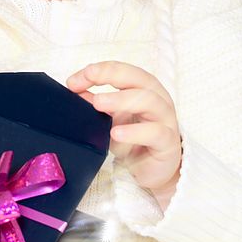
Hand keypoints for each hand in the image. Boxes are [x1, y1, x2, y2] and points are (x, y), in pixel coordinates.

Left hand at [66, 61, 182, 210]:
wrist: (152, 170)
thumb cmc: (133, 139)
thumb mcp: (110, 119)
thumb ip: (96, 104)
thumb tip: (75, 89)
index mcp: (143, 89)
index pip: (123, 71)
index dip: (100, 70)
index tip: (73, 81)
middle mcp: (157, 99)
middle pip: (139, 78)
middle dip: (112, 74)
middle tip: (88, 78)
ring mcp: (165, 120)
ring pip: (150, 101)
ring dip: (122, 99)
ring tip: (98, 103)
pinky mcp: (168, 143)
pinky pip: (155, 133)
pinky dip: (134, 132)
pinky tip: (116, 133)